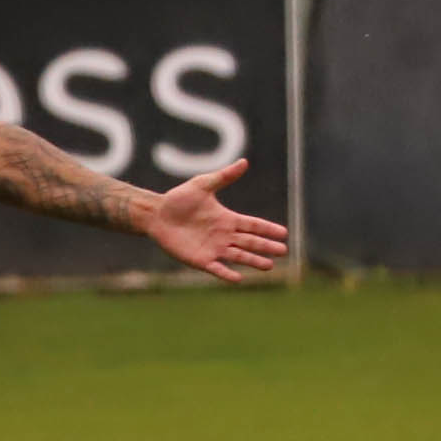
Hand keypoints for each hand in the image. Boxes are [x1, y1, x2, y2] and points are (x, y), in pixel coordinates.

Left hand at [144, 161, 288, 283]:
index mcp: (227, 219)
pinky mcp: (200, 260)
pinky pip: (217, 268)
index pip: (253, 225)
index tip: (284, 233)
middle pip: (250, 242)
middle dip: (266, 247)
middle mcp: (224, 236)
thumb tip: (244, 162)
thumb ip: (224, 177)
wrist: (156, 214)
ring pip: (238, 256)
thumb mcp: (202, 185)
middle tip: (283, 251)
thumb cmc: (179, 199)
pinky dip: (227, 273)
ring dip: (253, 261)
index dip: (267, 229)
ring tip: (269, 266)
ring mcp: (213, 249)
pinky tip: (239, 278)